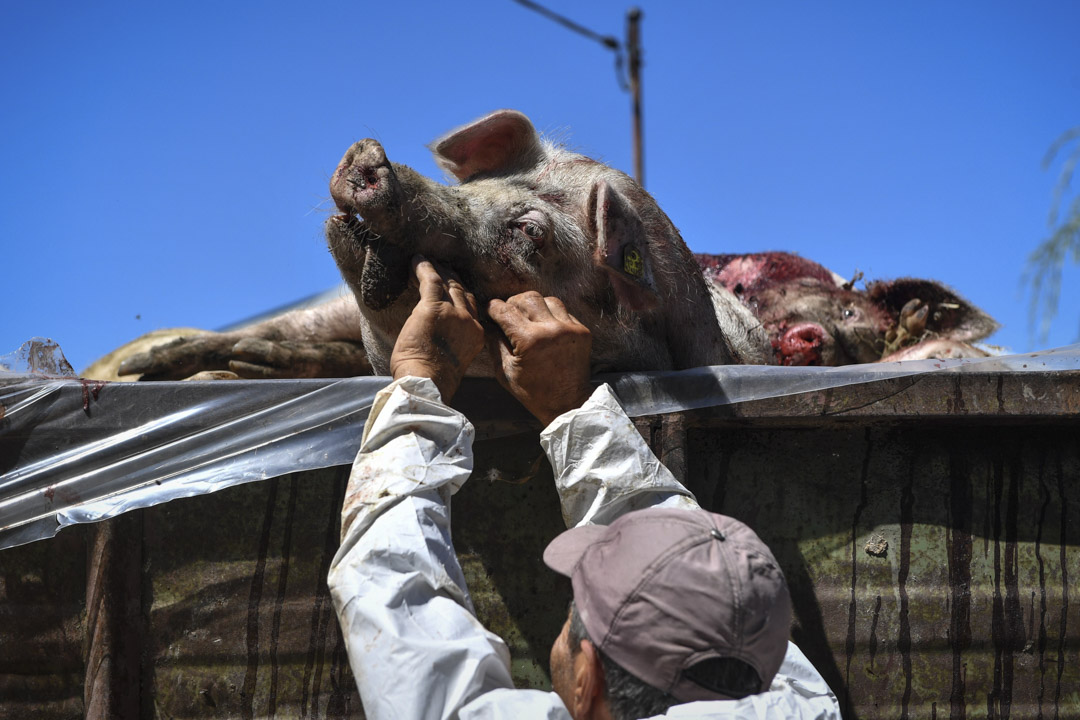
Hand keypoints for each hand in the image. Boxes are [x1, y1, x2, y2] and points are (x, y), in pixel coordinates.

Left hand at [390, 257, 484, 401]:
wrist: (427, 382)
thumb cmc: (432, 380)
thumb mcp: (453, 360)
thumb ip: (452, 343)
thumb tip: (438, 336)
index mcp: (476, 336)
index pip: (473, 308)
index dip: (463, 296)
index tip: (456, 288)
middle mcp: (469, 321)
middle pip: (463, 293)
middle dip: (454, 280)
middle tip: (445, 268)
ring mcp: (453, 313)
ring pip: (449, 284)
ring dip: (441, 271)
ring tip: (432, 262)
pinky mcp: (432, 307)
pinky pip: (430, 280)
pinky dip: (423, 268)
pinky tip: (417, 259)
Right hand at [486, 292, 592, 424]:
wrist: (568, 403)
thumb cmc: (533, 392)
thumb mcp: (505, 371)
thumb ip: (494, 343)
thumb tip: (487, 323)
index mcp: (530, 341)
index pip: (505, 310)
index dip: (493, 308)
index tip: (490, 311)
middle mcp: (552, 330)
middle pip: (527, 298)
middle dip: (513, 303)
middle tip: (509, 315)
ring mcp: (571, 329)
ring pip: (547, 300)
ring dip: (534, 306)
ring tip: (528, 319)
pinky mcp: (583, 331)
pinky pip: (564, 311)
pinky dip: (551, 315)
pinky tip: (545, 328)